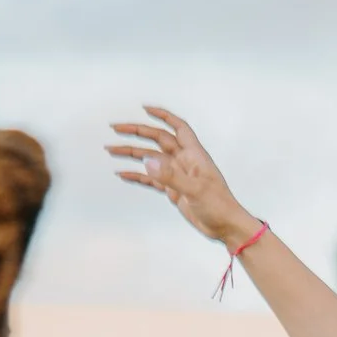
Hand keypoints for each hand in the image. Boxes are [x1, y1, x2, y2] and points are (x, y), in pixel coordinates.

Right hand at [109, 106, 256, 244]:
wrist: (225, 227)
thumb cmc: (219, 206)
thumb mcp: (195, 190)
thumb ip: (171, 176)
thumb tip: (147, 161)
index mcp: (194, 155)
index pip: (178, 127)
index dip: (163, 115)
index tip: (145, 108)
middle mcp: (184, 161)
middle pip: (157, 139)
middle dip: (137, 132)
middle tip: (116, 128)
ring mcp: (177, 175)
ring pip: (150, 159)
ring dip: (132, 153)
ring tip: (111, 150)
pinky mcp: (173, 190)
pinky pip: (150, 179)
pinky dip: (136, 175)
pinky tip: (122, 173)